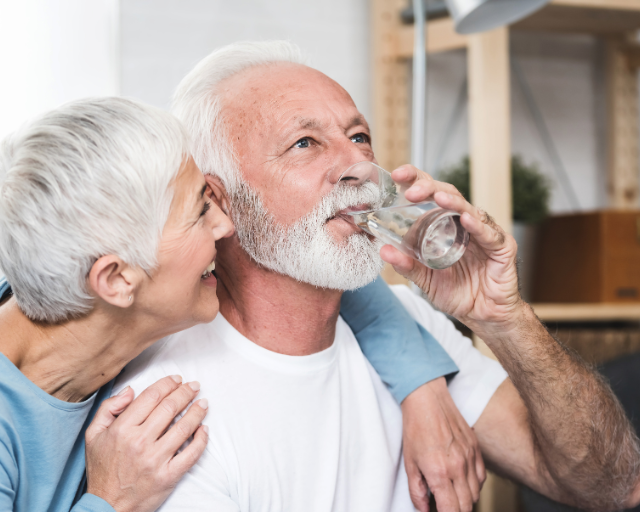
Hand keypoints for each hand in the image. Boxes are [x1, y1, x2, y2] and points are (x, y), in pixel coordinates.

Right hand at [85, 375, 208, 511]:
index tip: (177, 379)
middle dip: (185, 392)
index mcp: (122, 429)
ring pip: (183, 428)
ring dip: (197, 412)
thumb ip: (108, 408)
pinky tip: (204, 429)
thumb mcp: (93, 435)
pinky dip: (201, 440)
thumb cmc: (102, 470)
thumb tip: (130, 390)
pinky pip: (191, 454)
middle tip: (194, 386)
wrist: (107, 507)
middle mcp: (139, 442)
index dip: (167, 384)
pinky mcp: (168, 476)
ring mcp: (155, 460)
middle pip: (170, 408)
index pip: (151, 397)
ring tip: (203, 402)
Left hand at [381, 165, 523, 332]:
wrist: (484, 316)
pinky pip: (490, 234)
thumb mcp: (426, 279)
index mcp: (446, 225)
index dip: (416, 180)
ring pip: (469, 209)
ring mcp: (485, 233)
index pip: (431, 195)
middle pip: (448, 194)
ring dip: (452, 202)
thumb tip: (383, 250)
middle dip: (429, 187)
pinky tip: (466, 219)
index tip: (397, 174)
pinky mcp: (503, 247)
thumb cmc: (459, 293)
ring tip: (437, 197)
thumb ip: (407, 265)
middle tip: (411, 190)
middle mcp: (465, 224)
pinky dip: (478, 226)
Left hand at [402, 377, 484, 511]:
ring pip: (476, 494)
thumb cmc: (416, 428)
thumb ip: (417, 490)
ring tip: (452, 495)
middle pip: (467, 506)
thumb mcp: (409, 462)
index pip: (452, 511)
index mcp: (439, 472)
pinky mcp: (477, 449)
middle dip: (456, 511)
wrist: (427, 400)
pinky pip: (482, 477)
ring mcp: (470, 458)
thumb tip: (423, 509)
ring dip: (466, 500)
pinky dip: (474, 485)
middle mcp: (459, 467)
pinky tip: (462, 482)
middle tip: (444, 506)